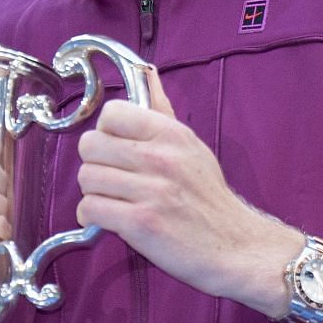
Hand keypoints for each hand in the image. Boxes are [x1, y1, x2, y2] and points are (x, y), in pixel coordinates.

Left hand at [74, 70, 297, 313]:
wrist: (235, 248)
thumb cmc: (208, 199)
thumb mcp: (191, 147)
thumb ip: (162, 113)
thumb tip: (147, 74)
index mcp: (171, 135)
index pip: (111, 114)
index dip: (106, 133)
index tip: (116, 150)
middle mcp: (160, 158)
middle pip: (89, 146)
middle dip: (94, 164)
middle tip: (110, 179)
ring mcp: (151, 190)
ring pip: (86, 178)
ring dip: (93, 193)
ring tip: (112, 201)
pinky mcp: (141, 223)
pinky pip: (90, 209)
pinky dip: (92, 217)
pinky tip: (108, 220)